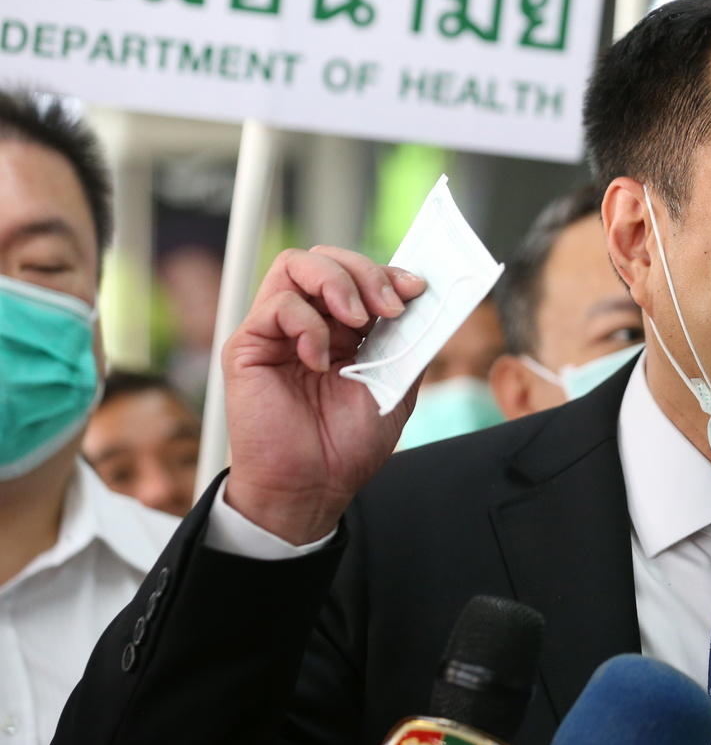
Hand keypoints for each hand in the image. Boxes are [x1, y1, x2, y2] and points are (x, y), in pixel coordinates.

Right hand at [222, 246, 426, 544]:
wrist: (314, 486)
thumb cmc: (348, 444)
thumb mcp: (395, 387)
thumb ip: (408, 344)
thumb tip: (429, 304)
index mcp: (344, 329)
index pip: (360, 275)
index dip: (388, 273)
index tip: (417, 288)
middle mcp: (309, 322)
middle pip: (327, 258)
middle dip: (365, 272)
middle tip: (389, 307)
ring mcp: (277, 330)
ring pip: (296, 265)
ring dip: (336, 282)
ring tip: (357, 321)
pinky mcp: (248, 346)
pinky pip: (276, 306)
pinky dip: (306, 324)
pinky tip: (320, 360)